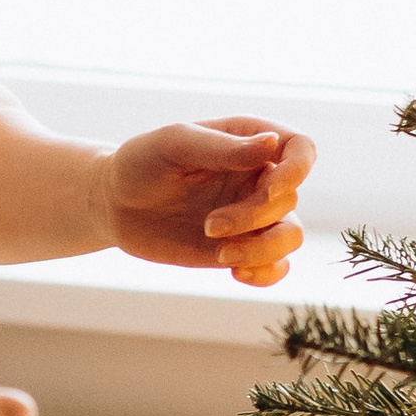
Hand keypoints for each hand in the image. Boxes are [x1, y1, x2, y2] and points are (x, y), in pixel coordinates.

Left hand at [106, 120, 311, 286]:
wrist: (115, 204)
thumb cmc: (141, 163)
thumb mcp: (175, 145)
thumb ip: (223, 148)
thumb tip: (273, 144)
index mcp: (250, 141)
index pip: (301, 149)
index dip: (297, 170)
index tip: (269, 190)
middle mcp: (258, 177)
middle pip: (289, 200)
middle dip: (254, 217)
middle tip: (210, 225)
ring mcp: (252, 215)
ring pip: (291, 236)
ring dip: (263, 250)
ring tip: (221, 253)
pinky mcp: (241, 248)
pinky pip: (277, 266)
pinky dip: (267, 274)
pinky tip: (236, 272)